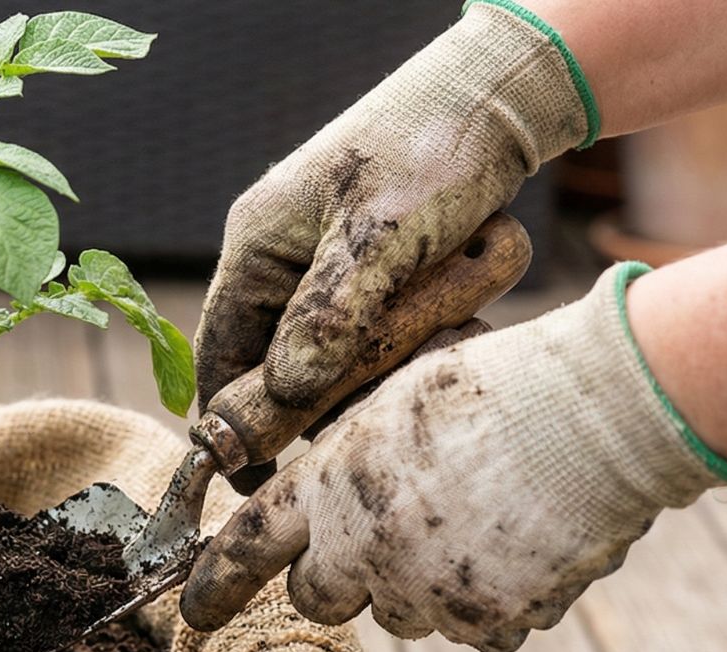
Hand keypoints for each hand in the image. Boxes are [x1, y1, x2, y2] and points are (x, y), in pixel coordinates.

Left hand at [180, 265, 726, 651]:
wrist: (600, 412)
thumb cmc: (496, 384)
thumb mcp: (392, 400)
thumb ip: (346, 462)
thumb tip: (325, 508)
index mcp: (330, 484)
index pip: (246, 546)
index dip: (211, 584)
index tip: (190, 611)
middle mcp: (363, 548)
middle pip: (319, 596)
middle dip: (340, 574)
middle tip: (391, 530)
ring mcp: (426, 593)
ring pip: (401, 613)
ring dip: (421, 583)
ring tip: (478, 514)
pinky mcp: (487, 621)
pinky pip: (472, 631)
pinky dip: (488, 603)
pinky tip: (521, 545)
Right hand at [197, 2, 590, 491]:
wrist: (505, 91)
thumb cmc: (433, 147)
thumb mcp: (381, 235)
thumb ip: (331, 317)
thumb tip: (284, 395)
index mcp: (257, 252)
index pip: (221, 361)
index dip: (239, 426)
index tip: (266, 485)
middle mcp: (283, 266)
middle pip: (289, 369)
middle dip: (349, 378)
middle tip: (399, 379)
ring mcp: (330, 271)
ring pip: (349, 356)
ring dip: (403, 344)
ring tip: (452, 304)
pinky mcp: (379, 274)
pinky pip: (391, 332)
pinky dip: (430, 325)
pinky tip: (466, 292)